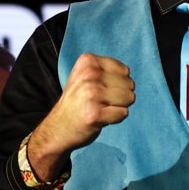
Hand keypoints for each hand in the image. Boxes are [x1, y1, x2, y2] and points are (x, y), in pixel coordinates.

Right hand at [29, 53, 134, 178]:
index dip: (118, 83)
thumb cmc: (78, 102)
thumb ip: (107, 71)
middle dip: (120, 96)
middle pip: (129, 84)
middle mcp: (89, 74)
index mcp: (88, 61)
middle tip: (101, 102)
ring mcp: (91, 94)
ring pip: (129, 98)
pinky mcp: (94, 113)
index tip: (101, 90)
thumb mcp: (86, 76)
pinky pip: (123, 113)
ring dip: (119, 107)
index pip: (125, 71)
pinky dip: (116, 118)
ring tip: (101, 109)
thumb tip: (130, 78)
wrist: (58, 127)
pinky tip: (100, 118)